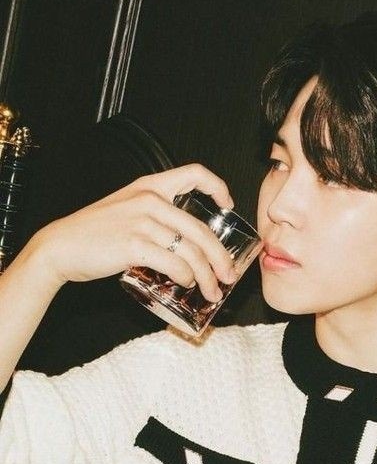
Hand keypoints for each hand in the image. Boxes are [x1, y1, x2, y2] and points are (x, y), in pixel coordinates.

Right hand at [30, 163, 239, 301]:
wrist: (60, 246)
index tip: (228, 204)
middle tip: (229, 275)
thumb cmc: (94, 232)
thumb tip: (188, 245)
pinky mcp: (134, 245)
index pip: (194, 173)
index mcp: (150, 187)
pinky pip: (174, 264)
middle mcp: (150, 200)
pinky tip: (187, 284)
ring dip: (207, 276)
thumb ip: (156, 216)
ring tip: (212, 290)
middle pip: (201, 230)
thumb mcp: (127, 209)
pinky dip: (185, 277)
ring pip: (191, 252)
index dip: (217, 187)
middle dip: (221, 258)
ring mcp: (142, 222)